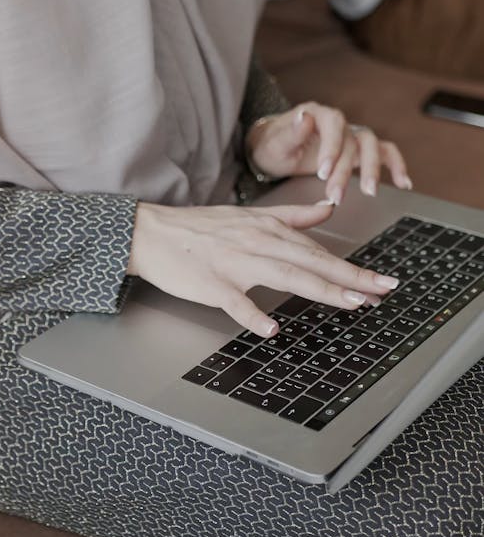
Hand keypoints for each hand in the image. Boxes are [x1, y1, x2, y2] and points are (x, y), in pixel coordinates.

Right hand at [128, 201, 399, 335]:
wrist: (154, 233)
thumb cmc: (202, 228)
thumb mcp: (252, 215)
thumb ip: (294, 215)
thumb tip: (328, 208)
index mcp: (269, 229)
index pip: (318, 250)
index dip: (352, 267)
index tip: (382, 282)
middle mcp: (258, 242)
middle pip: (311, 261)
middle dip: (350, 276)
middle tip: (382, 291)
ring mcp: (235, 263)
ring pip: (283, 275)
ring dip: (319, 288)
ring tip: (350, 302)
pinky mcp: (211, 283)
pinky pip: (234, 302)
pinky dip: (252, 314)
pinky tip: (272, 328)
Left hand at [246, 103, 411, 204]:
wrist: (273, 150)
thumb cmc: (272, 145)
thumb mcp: (274, 141)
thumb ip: (290, 132)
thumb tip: (305, 118)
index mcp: (317, 114)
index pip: (334, 124)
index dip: (332, 147)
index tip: (324, 172)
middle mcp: (337, 122)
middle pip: (353, 140)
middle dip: (346, 170)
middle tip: (336, 194)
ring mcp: (350, 135)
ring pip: (370, 146)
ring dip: (371, 170)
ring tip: (369, 192)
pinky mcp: (357, 150)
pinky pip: (383, 152)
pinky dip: (395, 165)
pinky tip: (403, 183)